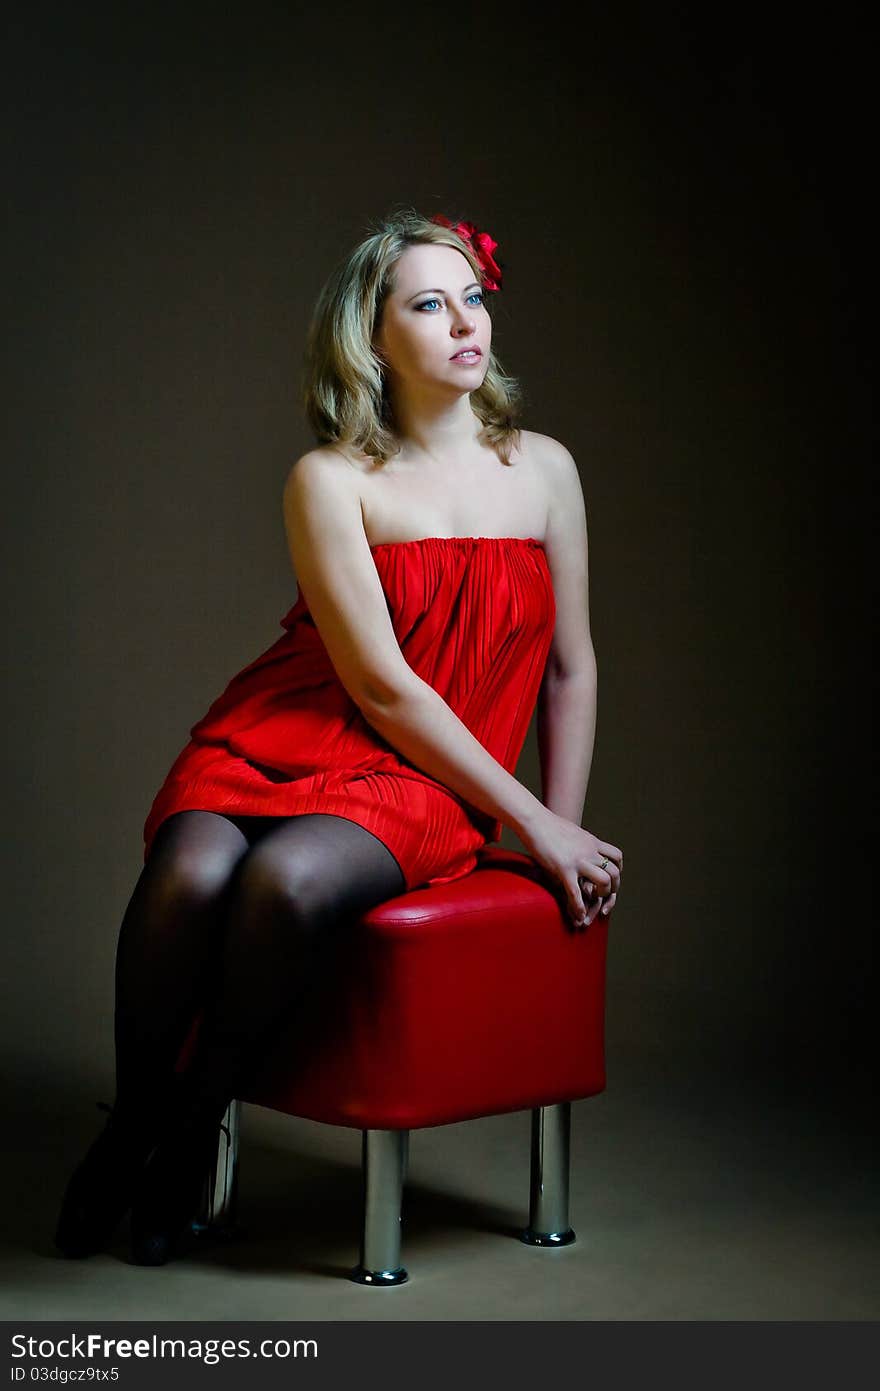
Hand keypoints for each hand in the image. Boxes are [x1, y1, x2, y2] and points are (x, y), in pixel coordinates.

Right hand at [519, 808, 622, 929]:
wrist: (534, 819)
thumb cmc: (546, 824)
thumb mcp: (570, 831)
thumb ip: (578, 841)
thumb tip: (576, 845)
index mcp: (591, 842)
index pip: (616, 856)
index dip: (617, 870)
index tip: (610, 879)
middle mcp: (589, 851)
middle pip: (615, 872)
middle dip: (612, 888)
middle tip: (602, 895)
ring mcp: (578, 860)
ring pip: (603, 881)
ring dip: (601, 896)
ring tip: (591, 901)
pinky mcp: (564, 868)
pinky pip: (576, 892)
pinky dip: (579, 907)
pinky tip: (578, 915)